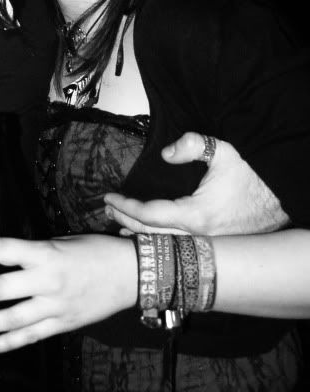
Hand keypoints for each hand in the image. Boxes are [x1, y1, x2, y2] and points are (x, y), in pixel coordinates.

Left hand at [0, 234, 136, 352]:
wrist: (131, 275)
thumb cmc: (96, 251)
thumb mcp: (63, 241)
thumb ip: (35, 252)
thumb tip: (6, 258)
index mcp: (47, 254)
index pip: (3, 250)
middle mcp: (47, 281)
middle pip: (0, 289)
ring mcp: (55, 307)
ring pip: (12, 318)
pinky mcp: (63, 325)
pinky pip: (31, 337)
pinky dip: (8, 344)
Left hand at [104, 132, 288, 236]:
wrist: (283, 195)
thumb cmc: (253, 175)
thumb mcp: (222, 151)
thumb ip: (191, 145)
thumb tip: (166, 153)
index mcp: (196, 216)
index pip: (149, 216)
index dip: (126, 207)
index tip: (109, 197)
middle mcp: (199, 236)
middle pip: (151, 234)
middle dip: (125, 221)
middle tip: (107, 209)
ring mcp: (207, 244)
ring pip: (164, 244)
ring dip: (139, 233)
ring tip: (120, 224)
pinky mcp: (214, 245)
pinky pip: (178, 245)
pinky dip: (158, 239)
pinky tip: (149, 235)